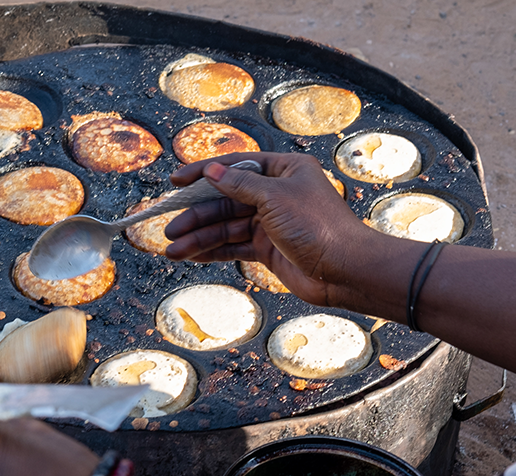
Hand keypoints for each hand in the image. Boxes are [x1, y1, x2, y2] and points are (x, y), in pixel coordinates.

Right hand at [163, 152, 388, 307]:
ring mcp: (272, 222)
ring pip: (227, 226)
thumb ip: (239, 185)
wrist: (345, 270)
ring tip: (173, 250)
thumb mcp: (275, 197)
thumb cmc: (320, 227)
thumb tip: (211, 171)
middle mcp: (277, 193)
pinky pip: (235, 246)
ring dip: (200, 237)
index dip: (203, 173)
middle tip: (169, 227)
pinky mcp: (269, 249)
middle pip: (226, 200)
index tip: (176, 180)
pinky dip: (214, 250)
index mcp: (284, 170)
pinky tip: (192, 256)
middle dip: (196, 215)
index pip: (236, 166)